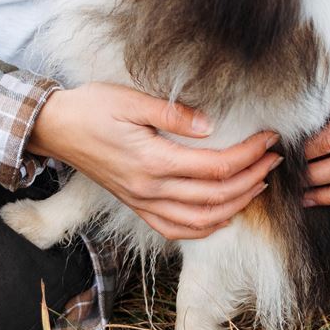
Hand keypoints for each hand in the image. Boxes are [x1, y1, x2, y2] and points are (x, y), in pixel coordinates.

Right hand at [32, 82, 280, 241]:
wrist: (56, 128)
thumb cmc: (92, 107)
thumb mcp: (131, 99)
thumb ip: (173, 114)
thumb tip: (210, 126)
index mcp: (152, 162)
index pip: (215, 167)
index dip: (248, 154)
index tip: (269, 138)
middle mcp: (149, 190)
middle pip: (215, 197)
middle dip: (252, 178)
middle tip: (274, 159)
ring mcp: (142, 202)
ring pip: (200, 221)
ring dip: (235, 207)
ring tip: (258, 185)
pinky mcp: (136, 206)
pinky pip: (175, 230)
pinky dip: (204, 228)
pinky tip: (222, 215)